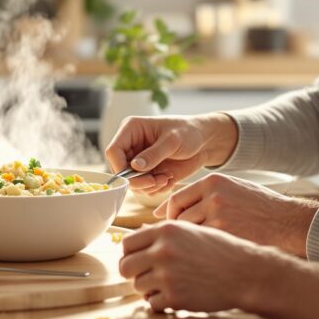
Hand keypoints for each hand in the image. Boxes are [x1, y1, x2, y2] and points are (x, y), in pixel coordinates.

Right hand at [104, 114, 237, 194]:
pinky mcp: (149, 173)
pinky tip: (169, 179)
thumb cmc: (189, 132)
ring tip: (167, 178)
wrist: (205, 142)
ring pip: (132, 182)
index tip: (136, 177)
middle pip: (120, 170)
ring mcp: (139, 161)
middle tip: (157, 181)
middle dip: (138, 180)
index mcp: (131, 130)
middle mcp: (131, 146)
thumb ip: (154, 154)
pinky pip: (145, 188)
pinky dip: (156, 188)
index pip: (113, 151)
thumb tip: (135, 167)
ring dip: (149, 186)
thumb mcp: (173, 140)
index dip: (120, 167)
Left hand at [119, 221, 286, 312]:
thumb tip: (137, 234)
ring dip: (148, 287)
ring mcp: (168, 275)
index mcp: (166, 230)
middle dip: (133, 271)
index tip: (138, 258)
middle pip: (125, 265)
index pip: (127, 242)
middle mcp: (163, 250)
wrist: (245, 272)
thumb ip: (163, 232)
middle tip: (146, 274)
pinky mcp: (175, 297)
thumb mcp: (191, 229)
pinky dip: (159, 302)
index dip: (130, 252)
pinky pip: (152, 303)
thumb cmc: (221, 249)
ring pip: (137, 285)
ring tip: (165, 284)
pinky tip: (172, 295)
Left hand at [155, 173, 318, 257]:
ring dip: (188, 244)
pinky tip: (207, 257)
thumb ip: (204, 194)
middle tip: (182, 244)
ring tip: (195, 251)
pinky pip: (202, 246)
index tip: (169, 227)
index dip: (170, 215)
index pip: (177, 199)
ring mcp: (219, 216)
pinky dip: (200, 253)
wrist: (289, 223)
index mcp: (213, 182)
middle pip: (179, 218)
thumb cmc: (260, 208)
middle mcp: (213, 196)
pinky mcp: (227, 235)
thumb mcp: (232, 189)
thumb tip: (170, 207)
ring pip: (188, 234)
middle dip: (178, 233)